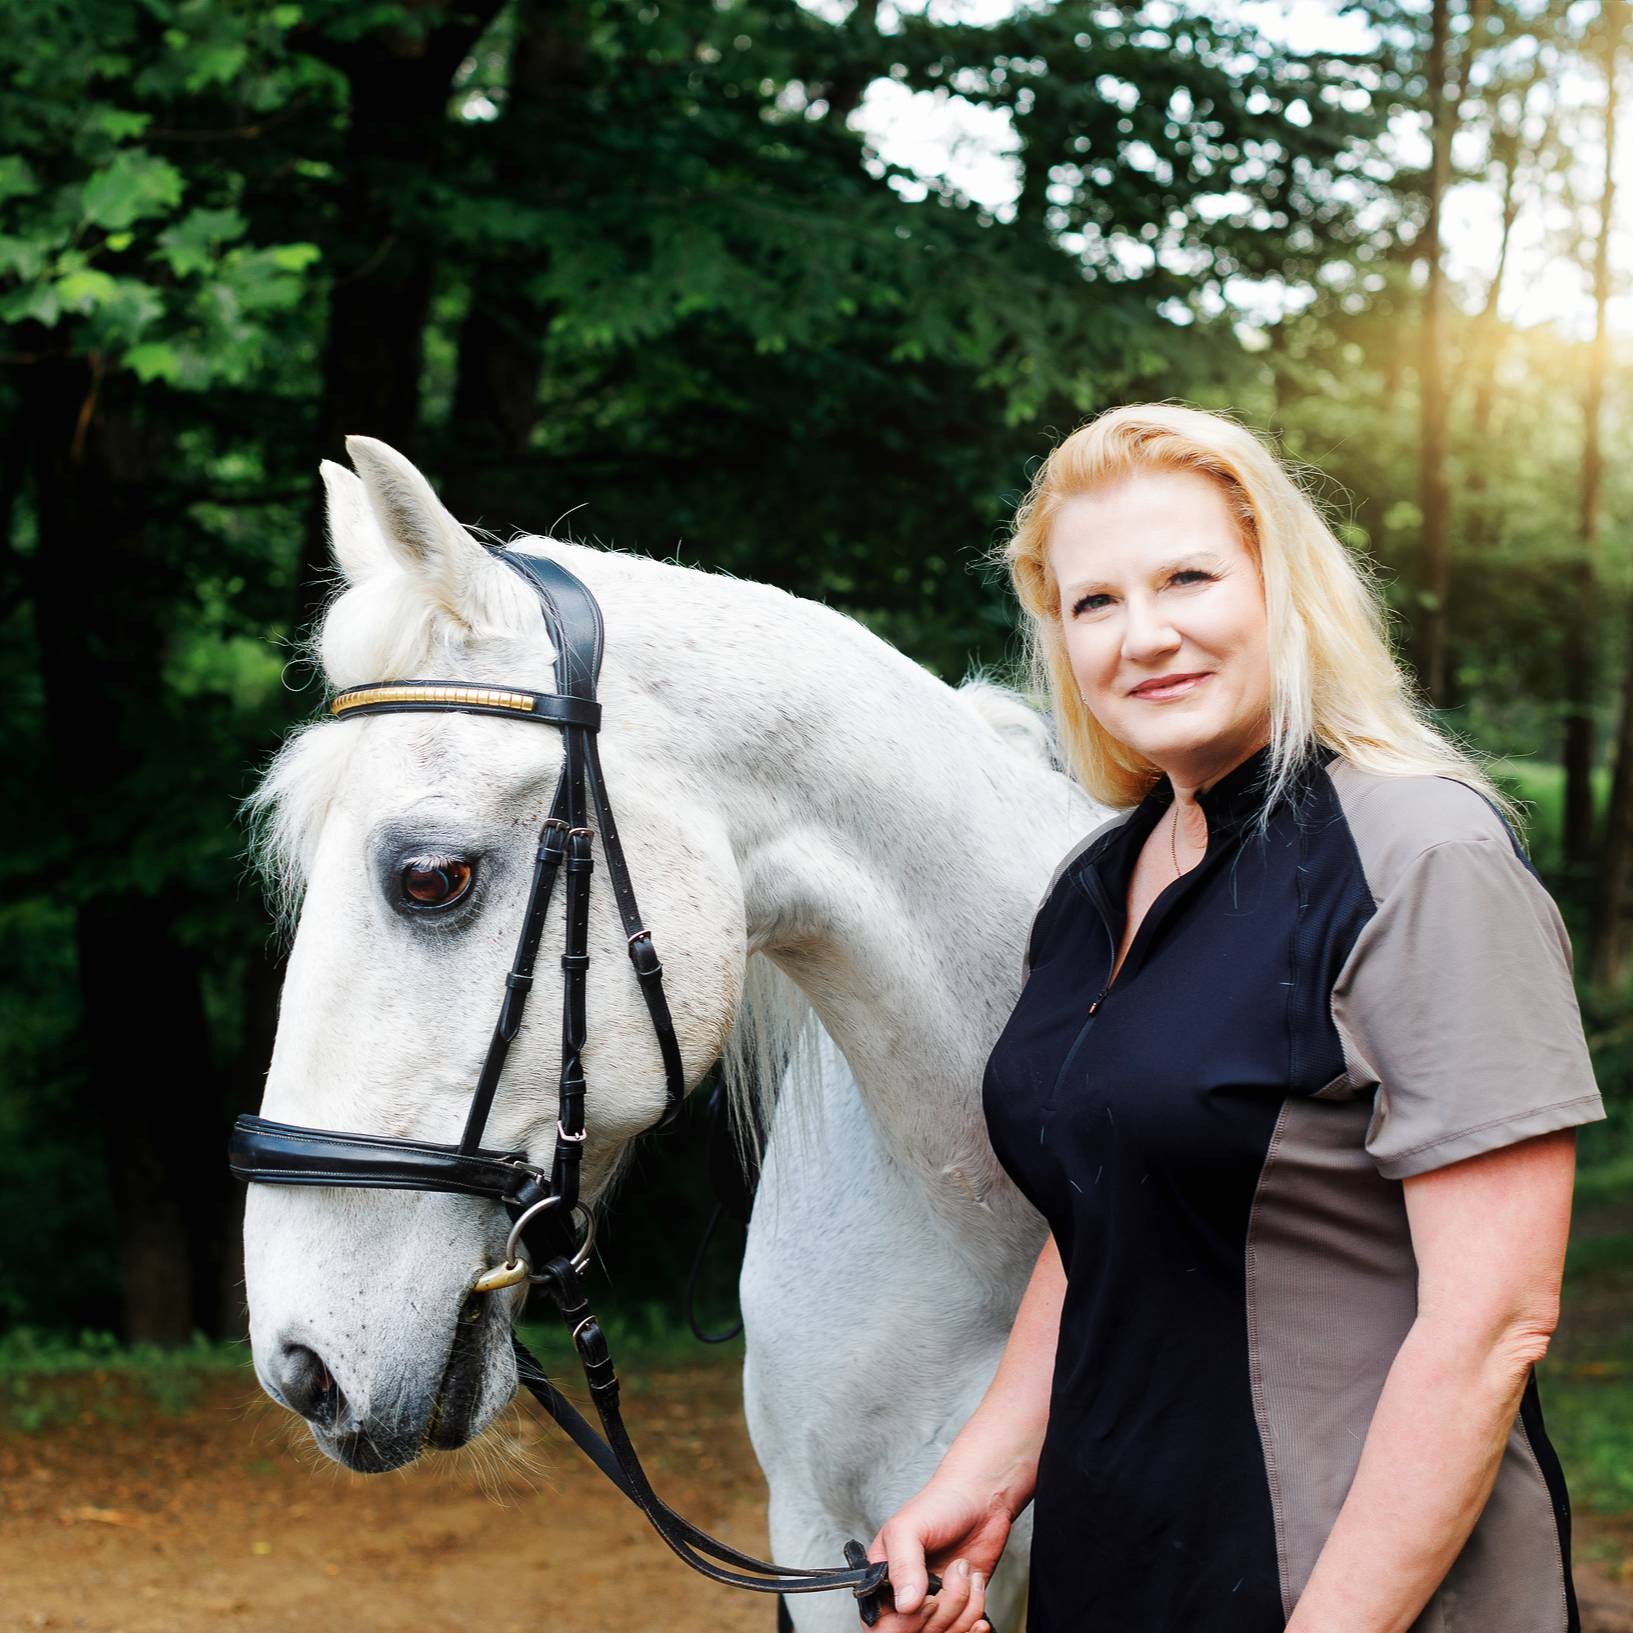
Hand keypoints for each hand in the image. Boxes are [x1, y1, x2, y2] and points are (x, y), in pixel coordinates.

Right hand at [863, 1474, 1013, 1632]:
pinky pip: (965, 1632)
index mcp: (881, 1580)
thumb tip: (905, 1606)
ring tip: (965, 1571)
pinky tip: (977, 1589)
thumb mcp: (909, 1529)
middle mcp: (906, 1598)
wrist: (980, 1500)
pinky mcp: (960, 1609)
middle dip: (944, 1610)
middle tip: (955, 1573)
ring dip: (964, 1607)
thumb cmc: (939, 1505)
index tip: (929, 1600)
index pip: (880, 1627)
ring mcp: (934, 1606)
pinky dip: (976, 1614)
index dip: (906, 1624)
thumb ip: (902, 1566)